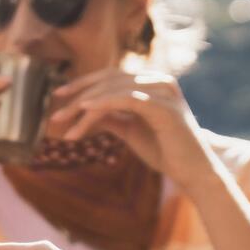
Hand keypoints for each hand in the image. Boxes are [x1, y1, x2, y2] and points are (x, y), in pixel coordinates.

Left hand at [49, 69, 212, 185]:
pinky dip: (103, 103)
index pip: (111, 76)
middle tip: (55, 114)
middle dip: (78, 94)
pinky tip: (84, 111)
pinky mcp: (164, 107)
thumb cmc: (165, 151)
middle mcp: (159, 81)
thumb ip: (112, 117)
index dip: (83, 83)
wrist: (193, 173)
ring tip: (64, 123)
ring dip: (84, 106)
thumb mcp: (131, 130)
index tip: (59, 96)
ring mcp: (163, 91)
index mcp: (152, 83)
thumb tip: (86, 110)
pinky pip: (126, 99)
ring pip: (114, 89)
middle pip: (109, 79)